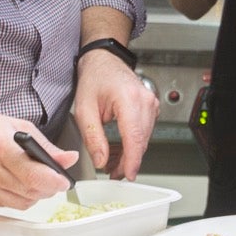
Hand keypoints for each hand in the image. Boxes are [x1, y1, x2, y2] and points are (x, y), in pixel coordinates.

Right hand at [0, 109, 76, 209]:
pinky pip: (6, 205)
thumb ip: (45, 146)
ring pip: (20, 203)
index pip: (34, 175)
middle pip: (30, 192)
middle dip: (48, 188)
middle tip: (53, 179)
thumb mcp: (16, 126)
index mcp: (0, 147)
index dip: (54, 181)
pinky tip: (14, 182)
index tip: (64, 181)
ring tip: (34, 179)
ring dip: (34, 194)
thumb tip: (68, 159)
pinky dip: (17, 197)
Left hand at [72, 50, 159, 179]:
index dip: (132, 161)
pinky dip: (134, 143)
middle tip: (113, 173)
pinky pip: (145, 131)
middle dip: (128, 161)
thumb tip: (101, 160)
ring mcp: (151, 103)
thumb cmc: (95, 78)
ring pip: (144, 139)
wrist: (104, 60)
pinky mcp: (151, 107)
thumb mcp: (84, 109)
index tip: (128, 175)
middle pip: (141, 141)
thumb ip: (93, 137)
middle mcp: (145, 101)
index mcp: (129, 99)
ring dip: (130, 153)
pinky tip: (121, 149)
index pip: (134, 138)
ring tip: (113, 162)